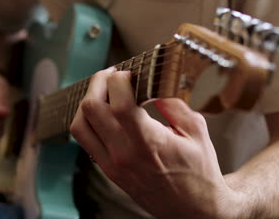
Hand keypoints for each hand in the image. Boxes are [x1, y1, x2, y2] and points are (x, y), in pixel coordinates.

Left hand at [70, 68, 236, 218]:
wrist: (193, 210)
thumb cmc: (199, 174)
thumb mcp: (196, 132)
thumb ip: (173, 104)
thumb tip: (153, 84)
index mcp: (148, 142)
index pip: (118, 102)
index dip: (119, 79)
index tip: (129, 73)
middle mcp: (124, 153)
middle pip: (91, 108)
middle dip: (99, 82)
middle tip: (112, 75)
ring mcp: (112, 164)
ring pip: (79, 125)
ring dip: (88, 102)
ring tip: (104, 93)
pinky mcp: (108, 171)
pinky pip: (85, 141)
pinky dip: (88, 122)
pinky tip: (104, 114)